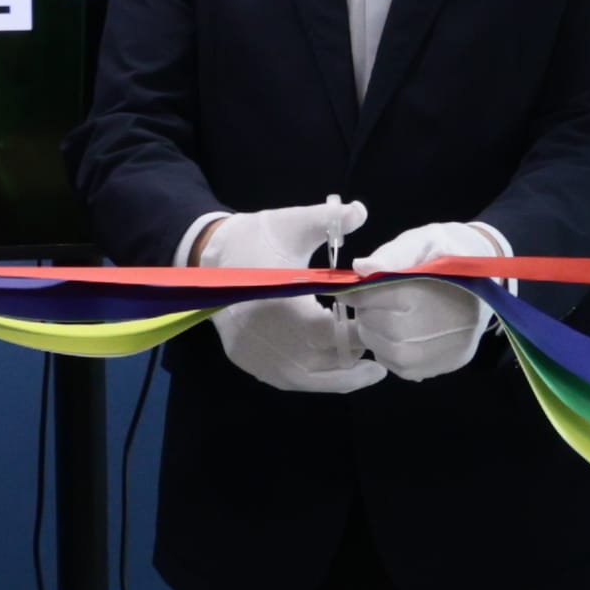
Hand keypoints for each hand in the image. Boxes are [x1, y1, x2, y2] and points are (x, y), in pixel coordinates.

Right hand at [191, 196, 380, 395]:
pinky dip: (314, 377)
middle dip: (351, 356)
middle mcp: (262, 336)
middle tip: (381, 351)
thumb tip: (360, 210)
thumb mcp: (290, 223)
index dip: (356, 333)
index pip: (327, 332)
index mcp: (276, 304)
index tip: (376, 325)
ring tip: (367, 368)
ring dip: (337, 375)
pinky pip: (287, 380)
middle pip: (319, 363)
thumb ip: (327, 219)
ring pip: (305, 379)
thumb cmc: (254, 237)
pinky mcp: (245, 360)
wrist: (208, 253)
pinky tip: (335, 369)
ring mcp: (251, 353)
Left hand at [348, 221, 511, 381]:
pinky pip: (407, 368)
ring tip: (379, 319)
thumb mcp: (423, 240)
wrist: (487, 273)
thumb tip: (361, 268)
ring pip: (393, 353)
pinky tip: (395, 336)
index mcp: (435, 286)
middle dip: (367, 315)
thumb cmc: (450, 251)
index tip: (351, 290)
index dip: (360, 294)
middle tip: (366, 304)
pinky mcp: (452, 363)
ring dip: (376, 337)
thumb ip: (392, 254)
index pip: (381, 297)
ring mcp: (450, 348)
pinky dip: (391, 354)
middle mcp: (445, 324)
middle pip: (384, 328)